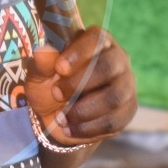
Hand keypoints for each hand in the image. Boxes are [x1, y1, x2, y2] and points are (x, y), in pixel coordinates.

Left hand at [25, 26, 136, 145]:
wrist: (58, 117)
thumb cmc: (50, 86)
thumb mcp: (40, 76)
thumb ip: (42, 64)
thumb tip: (42, 51)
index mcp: (98, 42)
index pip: (97, 39)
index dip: (79, 52)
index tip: (60, 68)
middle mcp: (118, 59)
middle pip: (108, 67)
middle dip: (79, 83)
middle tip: (56, 93)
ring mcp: (126, 85)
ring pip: (113, 97)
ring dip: (82, 110)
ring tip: (61, 116)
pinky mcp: (128, 110)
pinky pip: (113, 121)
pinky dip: (88, 128)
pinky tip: (70, 128)